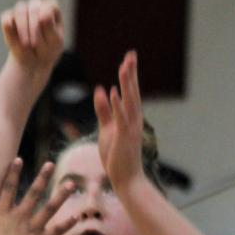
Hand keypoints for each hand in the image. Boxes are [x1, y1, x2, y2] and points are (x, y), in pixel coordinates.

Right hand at [0, 0, 63, 79]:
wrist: (33, 62)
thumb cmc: (47, 50)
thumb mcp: (54, 42)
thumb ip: (50, 28)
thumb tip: (41, 16)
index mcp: (50, 6)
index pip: (48, 7)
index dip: (45, 23)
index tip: (45, 39)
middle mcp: (36, 3)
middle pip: (34, 7)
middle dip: (34, 28)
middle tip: (35, 44)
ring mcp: (21, 9)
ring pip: (20, 10)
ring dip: (23, 28)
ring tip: (25, 45)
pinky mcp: (8, 18)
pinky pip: (6, 19)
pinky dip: (9, 30)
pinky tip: (15, 42)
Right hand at [0, 158, 77, 234]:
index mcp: (4, 212)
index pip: (9, 187)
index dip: (13, 173)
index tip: (19, 159)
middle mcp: (20, 217)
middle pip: (34, 193)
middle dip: (42, 177)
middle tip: (50, 164)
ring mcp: (32, 229)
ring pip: (49, 209)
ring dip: (60, 196)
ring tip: (70, 185)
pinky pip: (56, 231)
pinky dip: (67, 224)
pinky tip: (76, 215)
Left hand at [93, 50, 144, 193]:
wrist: (127, 180)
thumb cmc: (117, 157)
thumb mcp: (107, 130)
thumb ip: (104, 110)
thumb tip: (101, 89)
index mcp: (130, 117)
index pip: (130, 92)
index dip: (129, 75)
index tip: (128, 58)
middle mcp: (133, 120)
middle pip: (132, 92)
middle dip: (131, 73)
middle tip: (131, 54)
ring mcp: (130, 128)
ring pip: (129, 101)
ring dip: (126, 83)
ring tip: (124, 66)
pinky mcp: (124, 138)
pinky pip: (121, 118)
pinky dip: (118, 104)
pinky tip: (115, 91)